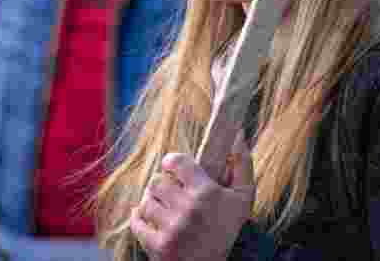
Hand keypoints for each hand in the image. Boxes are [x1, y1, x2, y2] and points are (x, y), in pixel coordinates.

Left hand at [130, 132, 254, 260]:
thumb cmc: (227, 229)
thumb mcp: (244, 197)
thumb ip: (242, 163)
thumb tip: (238, 134)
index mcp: (206, 192)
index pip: (176, 161)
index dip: (171, 162)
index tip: (173, 168)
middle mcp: (188, 209)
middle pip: (157, 181)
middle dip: (163, 185)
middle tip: (171, 192)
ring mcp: (171, 229)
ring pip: (146, 200)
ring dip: (152, 202)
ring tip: (164, 207)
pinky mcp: (158, 246)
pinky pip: (136, 221)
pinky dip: (139, 218)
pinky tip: (151, 219)